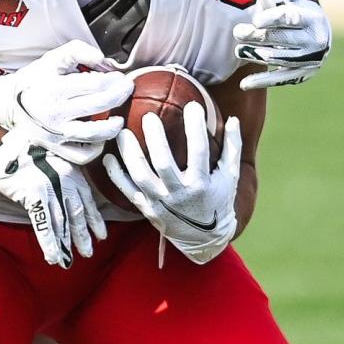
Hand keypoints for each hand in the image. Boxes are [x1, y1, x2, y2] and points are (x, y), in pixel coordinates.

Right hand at [0, 40, 132, 161]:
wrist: (7, 104)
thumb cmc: (33, 80)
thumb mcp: (53, 58)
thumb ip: (79, 51)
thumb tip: (103, 59)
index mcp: (54, 89)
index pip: (94, 84)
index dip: (112, 79)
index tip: (119, 76)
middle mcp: (55, 114)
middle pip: (99, 106)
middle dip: (119, 95)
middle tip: (127, 88)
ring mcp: (56, 134)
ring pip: (94, 135)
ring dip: (113, 126)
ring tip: (118, 118)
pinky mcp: (56, 148)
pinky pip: (82, 155)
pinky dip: (96, 149)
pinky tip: (101, 138)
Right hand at [0, 126, 105, 267]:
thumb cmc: (19, 149)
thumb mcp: (49, 158)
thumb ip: (59, 177)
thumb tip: (62, 198)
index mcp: (71, 170)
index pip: (87, 200)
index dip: (94, 219)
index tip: (101, 235)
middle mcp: (65, 180)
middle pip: (76, 214)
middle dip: (82, 236)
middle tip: (88, 252)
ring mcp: (50, 188)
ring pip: (61, 223)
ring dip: (65, 245)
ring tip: (68, 262)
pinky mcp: (34, 195)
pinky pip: (44, 224)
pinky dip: (49, 243)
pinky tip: (52, 256)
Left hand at [102, 104, 241, 264]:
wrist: (203, 237)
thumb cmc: (218, 200)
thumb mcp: (230, 177)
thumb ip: (232, 148)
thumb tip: (235, 119)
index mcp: (201, 184)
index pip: (199, 151)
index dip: (196, 127)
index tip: (193, 105)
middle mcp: (179, 194)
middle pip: (163, 162)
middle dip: (155, 138)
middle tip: (149, 116)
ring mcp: (160, 202)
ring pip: (140, 175)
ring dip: (129, 153)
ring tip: (121, 132)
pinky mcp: (147, 209)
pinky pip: (127, 191)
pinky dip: (116, 175)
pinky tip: (107, 158)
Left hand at [233, 0, 331, 90]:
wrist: (318, 39)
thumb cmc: (298, 19)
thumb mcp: (291, 6)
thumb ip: (275, 0)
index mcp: (312, 19)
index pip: (291, 18)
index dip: (273, 18)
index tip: (256, 20)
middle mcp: (314, 41)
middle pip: (281, 39)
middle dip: (257, 36)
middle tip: (238, 32)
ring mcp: (309, 61)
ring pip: (277, 58)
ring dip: (255, 55)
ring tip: (238, 51)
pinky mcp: (301, 76)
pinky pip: (278, 79)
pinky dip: (261, 81)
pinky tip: (244, 84)